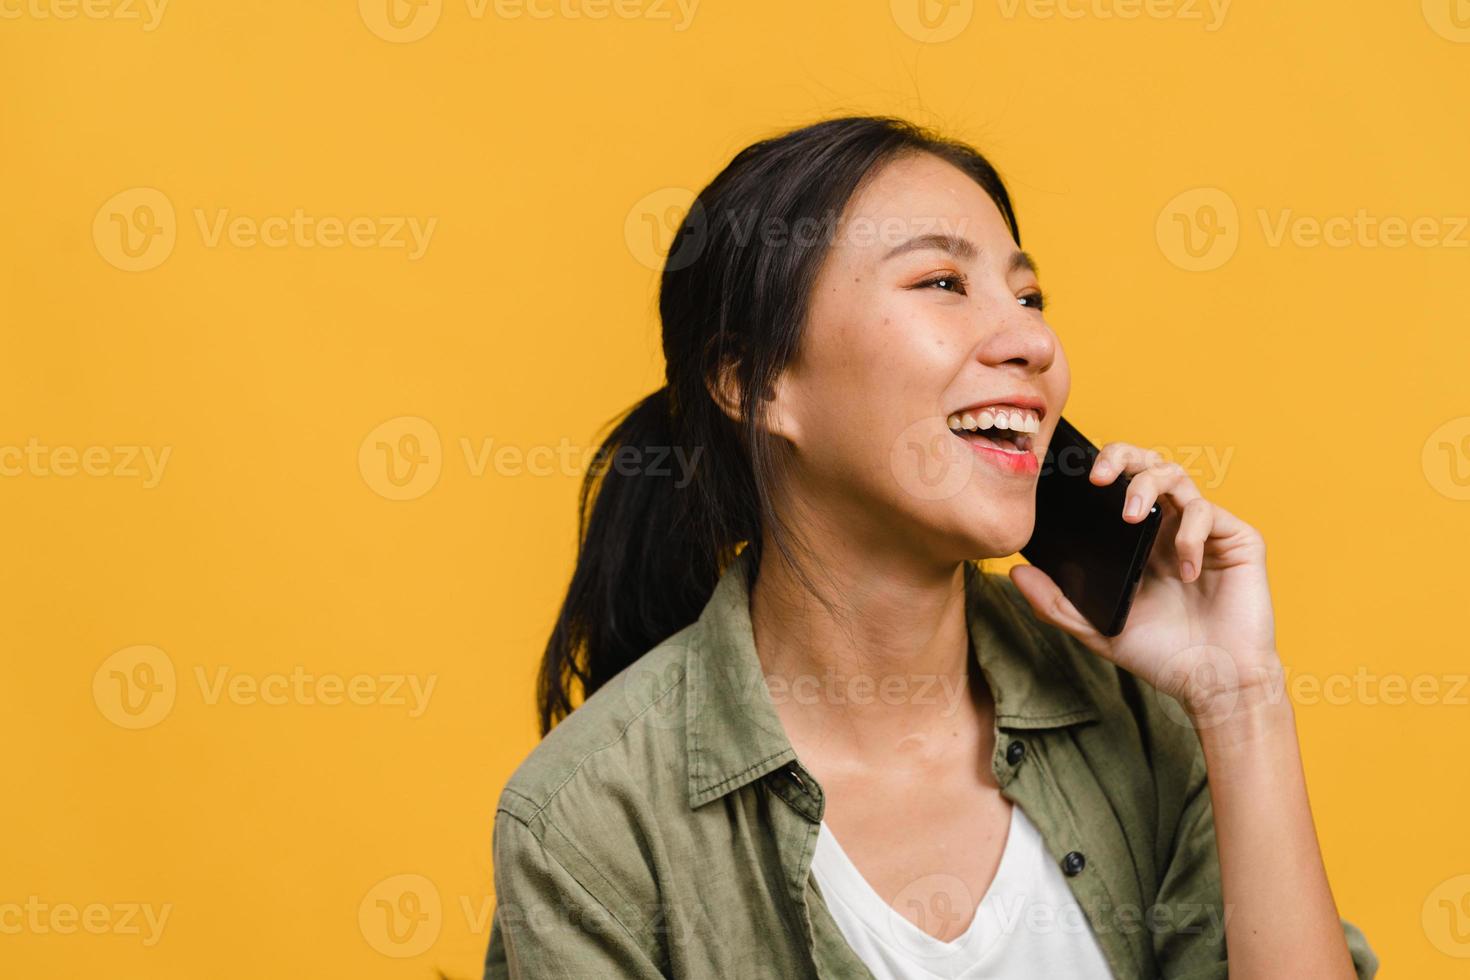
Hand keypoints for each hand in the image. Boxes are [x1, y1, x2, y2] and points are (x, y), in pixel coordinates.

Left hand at [1008, 441, 1283, 724]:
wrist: (1216, 685)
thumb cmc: (1162, 655)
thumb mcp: (1096, 628)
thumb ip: (1055, 602)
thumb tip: (1014, 571)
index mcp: (1138, 538)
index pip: (1118, 483)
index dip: (1099, 467)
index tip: (1073, 477)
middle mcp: (1170, 525)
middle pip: (1147, 463)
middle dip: (1121, 456)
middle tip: (1099, 477)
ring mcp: (1204, 530)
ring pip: (1176, 475)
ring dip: (1148, 487)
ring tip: (1133, 517)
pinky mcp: (1238, 539)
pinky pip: (1208, 513)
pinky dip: (1189, 533)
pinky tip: (1184, 569)